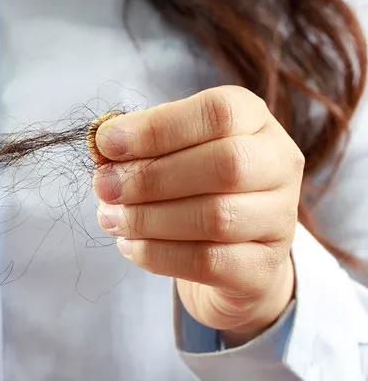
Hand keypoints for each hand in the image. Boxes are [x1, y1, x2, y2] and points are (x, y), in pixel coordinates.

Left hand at [93, 86, 300, 345]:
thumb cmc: (188, 184)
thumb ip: (136, 145)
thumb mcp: (166, 151)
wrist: (230, 251)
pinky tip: (129, 245)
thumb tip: (101, 147)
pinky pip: (209, 262)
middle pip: (225, 164)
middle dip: (151, 177)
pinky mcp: (264, 268)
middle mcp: (278, 164)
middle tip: (103, 186)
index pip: (217, 112)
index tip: (106, 144)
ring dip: (149, 218)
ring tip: (109, 217)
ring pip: (216, 217)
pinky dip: (158, 254)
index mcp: (253, 119)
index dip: (157, 128)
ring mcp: (280, 219)